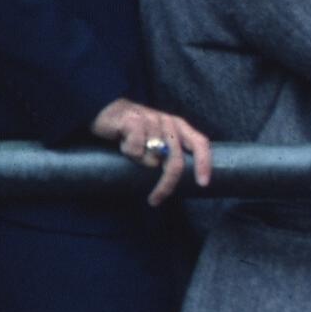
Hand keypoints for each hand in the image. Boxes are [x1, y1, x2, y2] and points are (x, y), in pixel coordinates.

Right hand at [92, 97, 213, 204]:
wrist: (106, 112)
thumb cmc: (134, 132)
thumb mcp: (156, 141)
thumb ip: (169, 154)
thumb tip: (180, 180)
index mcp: (179, 126)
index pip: (200, 143)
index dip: (204, 163)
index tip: (203, 184)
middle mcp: (168, 122)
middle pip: (176, 160)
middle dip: (167, 184)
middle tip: (155, 199)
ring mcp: (152, 119)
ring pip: (152, 157)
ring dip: (139, 161)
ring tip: (132, 152)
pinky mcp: (134, 120)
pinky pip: (135, 149)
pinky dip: (128, 151)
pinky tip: (123, 143)